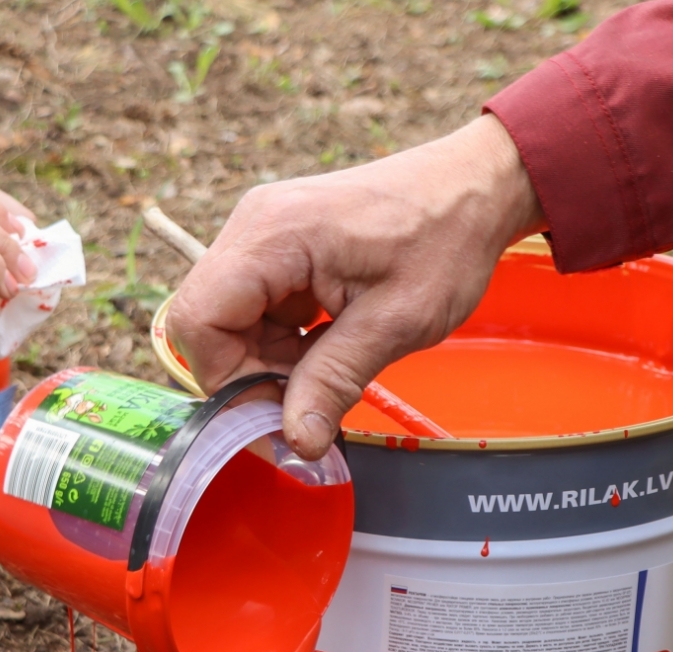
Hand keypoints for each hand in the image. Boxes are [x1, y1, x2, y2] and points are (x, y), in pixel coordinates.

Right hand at [165, 116, 545, 458]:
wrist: (475, 188)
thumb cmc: (445, 240)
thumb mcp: (395, 322)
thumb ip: (335, 381)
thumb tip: (297, 442)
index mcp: (273, 235)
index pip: (198, 320)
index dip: (226, 378)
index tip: (278, 410)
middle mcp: (254, 226)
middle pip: (206, 322)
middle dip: (250, 372)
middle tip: (310, 398)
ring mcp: (265, 233)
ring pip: (231, 321)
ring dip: (270, 360)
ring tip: (333, 366)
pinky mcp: (281, 247)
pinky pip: (258, 308)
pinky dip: (284, 340)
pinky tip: (330, 345)